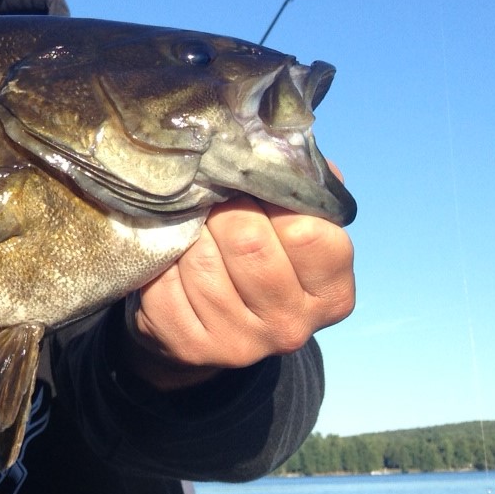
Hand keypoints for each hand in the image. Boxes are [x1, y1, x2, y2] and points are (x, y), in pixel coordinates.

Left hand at [122, 195, 355, 390]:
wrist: (207, 326)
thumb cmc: (258, 259)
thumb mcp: (293, 227)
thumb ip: (301, 189)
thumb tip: (287, 145)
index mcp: (332, 295)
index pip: (306, 232)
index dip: (272, 200)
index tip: (255, 194)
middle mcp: (292, 326)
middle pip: (247, 241)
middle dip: (224, 211)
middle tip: (215, 206)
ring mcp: (241, 344)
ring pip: (200, 259)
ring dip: (189, 234)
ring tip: (193, 229)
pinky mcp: (190, 347)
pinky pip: (164, 282)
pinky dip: (162, 260)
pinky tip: (172, 258)